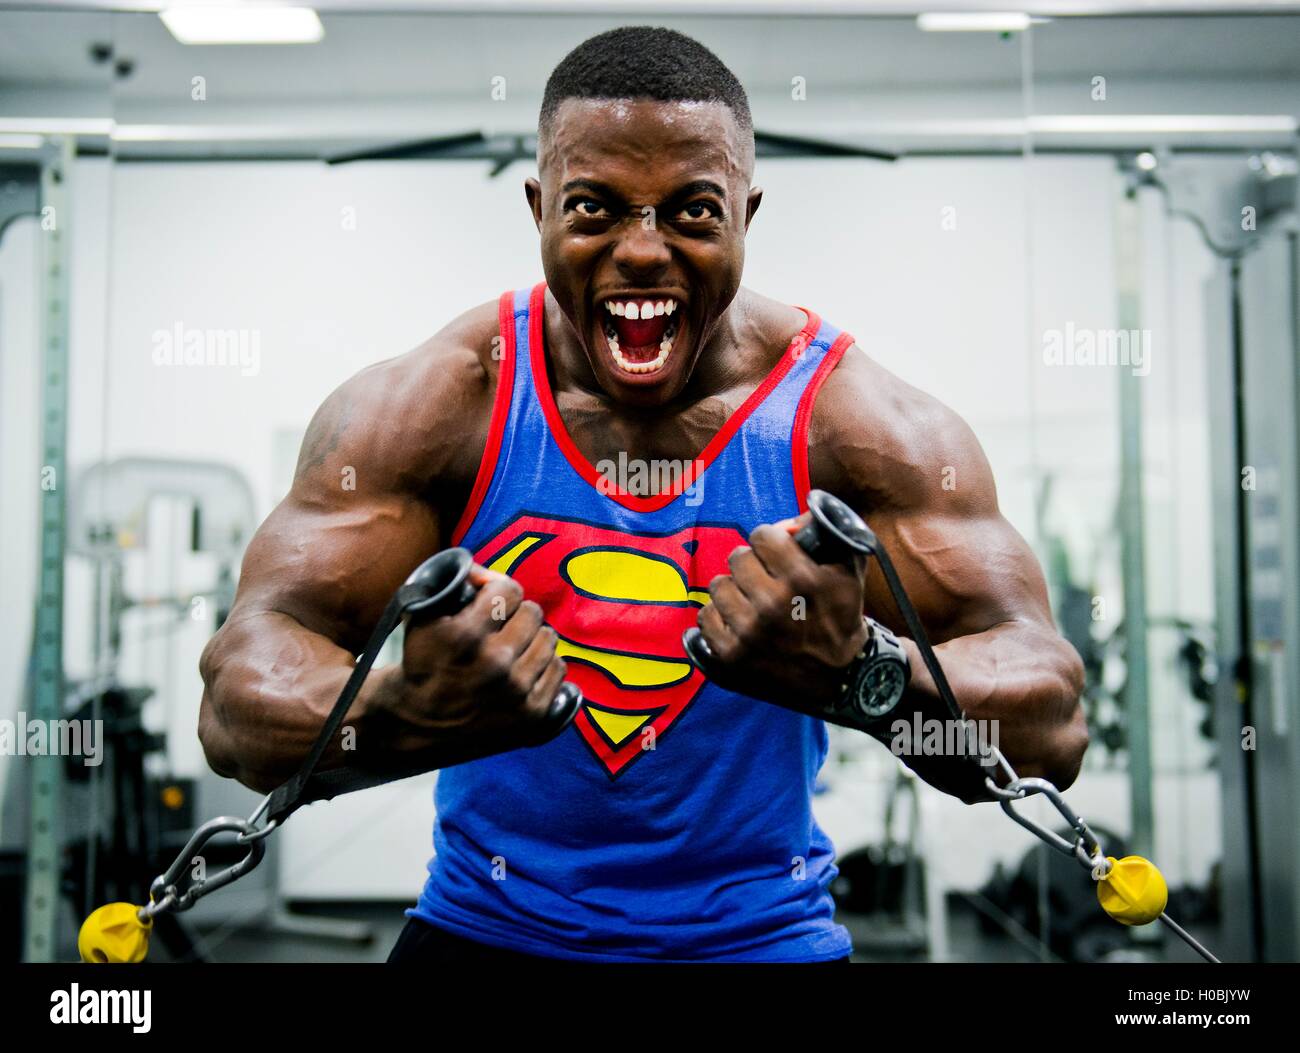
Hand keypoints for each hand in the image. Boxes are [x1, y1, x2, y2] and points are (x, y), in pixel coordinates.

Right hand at [361, 565, 566, 766]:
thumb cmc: (423, 662)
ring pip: (548, 637)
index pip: (510, 589)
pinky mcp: (532, 713)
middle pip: (533, 612)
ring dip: (531, 639)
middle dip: (515, 615)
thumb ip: (454, 585)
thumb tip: (487, 572)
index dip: (499, 591)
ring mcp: (516, 691)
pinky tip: (522, 671)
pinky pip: (558, 668)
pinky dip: (543, 666)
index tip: (490, 602)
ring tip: (511, 650)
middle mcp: (494, 663)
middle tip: (500, 628)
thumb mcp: (422, 617)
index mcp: (465, 636)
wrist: (418, 720)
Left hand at [694, 513, 870, 710]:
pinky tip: (738, 623)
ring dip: (734, 591)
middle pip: (738, 557)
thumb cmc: (842, 618)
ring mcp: (749, 632)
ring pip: (718, 585)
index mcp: (802, 579)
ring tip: (751, 602)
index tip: (775, 553)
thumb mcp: (848, 572)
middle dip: (752, 565)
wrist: (842, 678)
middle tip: (764, 580)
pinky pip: (705, 617)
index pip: (761, 535)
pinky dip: (719, 618)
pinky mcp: (730, 656)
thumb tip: (793, 519)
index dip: (770, 542)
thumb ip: (826, 536)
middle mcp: (773, 604)